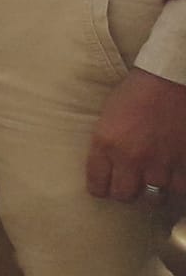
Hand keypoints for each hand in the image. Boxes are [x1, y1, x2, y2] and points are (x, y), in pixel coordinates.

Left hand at [87, 68, 185, 206]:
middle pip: (124, 195)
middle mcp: (131, 157)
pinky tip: (174, 176)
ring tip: (155, 179)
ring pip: (154, 196)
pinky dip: (177, 186)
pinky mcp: (184, 162)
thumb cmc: (138, 91)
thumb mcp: (108, 115)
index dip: (102, 188)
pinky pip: (179, 189)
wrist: (170, 78)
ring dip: (154, 189)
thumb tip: (107, 167)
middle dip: (127, 191)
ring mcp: (160, 162)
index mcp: (105, 143)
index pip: (97, 185)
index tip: (106, 187)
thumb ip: (106, 144)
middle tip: (132, 184)